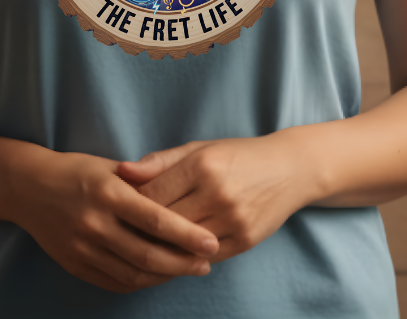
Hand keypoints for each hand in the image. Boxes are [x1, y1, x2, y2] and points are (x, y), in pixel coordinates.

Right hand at [10, 147, 218, 293]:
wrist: (28, 187)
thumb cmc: (76, 170)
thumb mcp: (108, 166)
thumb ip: (142, 179)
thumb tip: (182, 191)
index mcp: (108, 193)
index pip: (155, 219)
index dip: (186, 234)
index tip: (211, 242)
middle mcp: (95, 222)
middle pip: (147, 253)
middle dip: (182, 262)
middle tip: (207, 263)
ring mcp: (82, 247)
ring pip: (132, 273)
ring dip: (164, 275)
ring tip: (187, 270)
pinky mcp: (74, 264)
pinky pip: (114, 281)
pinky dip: (140, 282)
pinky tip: (157, 276)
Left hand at [116, 135, 309, 262]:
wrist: (289, 169)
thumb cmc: (236, 155)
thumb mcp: (199, 148)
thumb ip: (159, 162)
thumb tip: (121, 171)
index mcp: (201, 164)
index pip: (152, 194)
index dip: (129, 205)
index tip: (116, 210)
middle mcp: (217, 191)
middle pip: (165, 222)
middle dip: (140, 229)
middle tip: (120, 233)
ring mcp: (233, 218)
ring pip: (183, 244)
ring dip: (161, 248)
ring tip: (141, 247)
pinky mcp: (245, 240)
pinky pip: (205, 257)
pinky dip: (186, 258)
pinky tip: (173, 255)